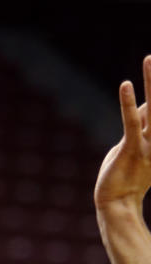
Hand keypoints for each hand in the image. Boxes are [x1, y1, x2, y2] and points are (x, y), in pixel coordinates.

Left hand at [95, 54, 150, 213]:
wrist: (116, 205)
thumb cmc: (124, 176)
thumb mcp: (134, 145)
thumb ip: (141, 125)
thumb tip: (147, 105)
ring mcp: (146, 144)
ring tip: (149, 58)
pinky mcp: (130, 149)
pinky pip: (130, 122)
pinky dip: (128, 103)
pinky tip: (126, 84)